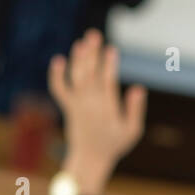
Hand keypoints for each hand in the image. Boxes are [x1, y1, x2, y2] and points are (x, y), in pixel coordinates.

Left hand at [48, 30, 145, 192]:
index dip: (109, 65)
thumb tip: (139, 88)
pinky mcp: (68, 107)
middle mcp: (90, 105)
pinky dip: (56, 76)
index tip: (112, 49)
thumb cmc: (114, 145)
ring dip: (78, 59)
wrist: (89, 160)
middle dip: (92, 54)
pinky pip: (59, 90)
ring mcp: (77, 105)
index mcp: (106, 109)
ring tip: (82, 41)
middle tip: (94, 34)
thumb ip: (135, 110)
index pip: (107, 82)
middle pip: (89, 74)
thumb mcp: (132, 131)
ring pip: (76, 78)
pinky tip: (58, 59)